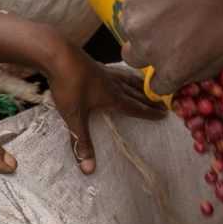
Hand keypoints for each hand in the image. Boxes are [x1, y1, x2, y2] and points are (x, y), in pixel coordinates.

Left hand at [44, 38, 166, 173]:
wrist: (57, 53)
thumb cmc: (69, 86)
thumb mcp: (74, 117)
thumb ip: (82, 142)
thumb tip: (89, 170)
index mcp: (113, 97)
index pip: (136, 107)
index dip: (150, 113)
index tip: (164, 115)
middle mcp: (113, 84)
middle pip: (137, 94)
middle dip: (150, 101)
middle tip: (165, 104)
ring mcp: (105, 72)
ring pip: (129, 80)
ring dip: (140, 86)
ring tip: (148, 88)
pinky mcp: (96, 64)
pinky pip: (117, 71)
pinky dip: (124, 75)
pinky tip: (119, 74)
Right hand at [121, 0, 222, 94]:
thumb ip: (205, 69)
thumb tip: (191, 76)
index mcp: (171, 69)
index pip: (157, 86)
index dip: (165, 74)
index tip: (172, 61)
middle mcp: (146, 51)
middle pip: (133, 59)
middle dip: (146, 50)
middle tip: (164, 32)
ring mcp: (134, 23)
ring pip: (130, 30)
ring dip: (144, 23)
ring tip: (168, 6)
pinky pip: (132, 5)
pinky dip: (144, 1)